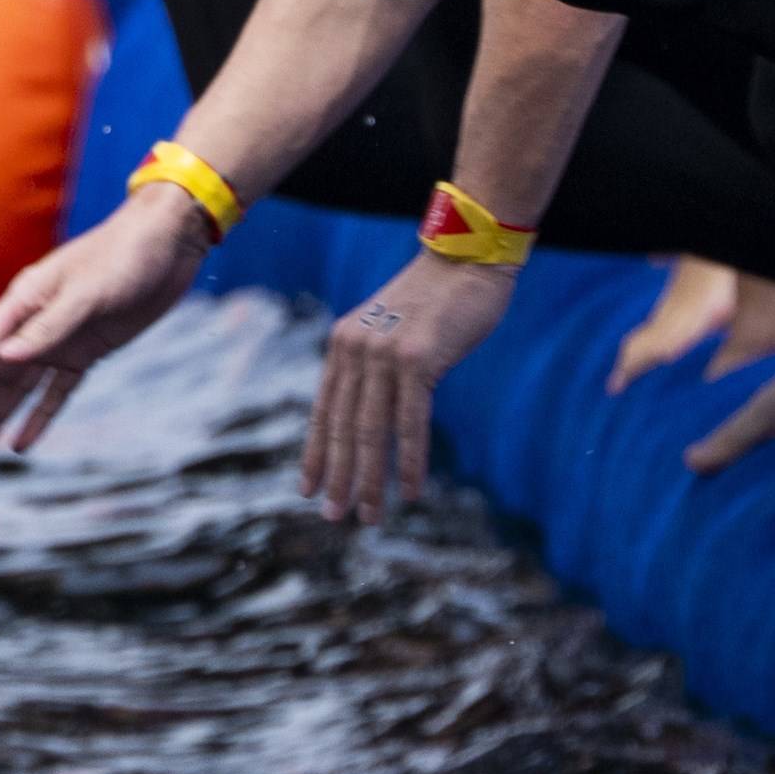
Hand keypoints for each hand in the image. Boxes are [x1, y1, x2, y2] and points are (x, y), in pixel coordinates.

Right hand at [0, 186, 216, 456]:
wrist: (167, 243)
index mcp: (25, 302)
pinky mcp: (88, 350)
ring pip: (19, 389)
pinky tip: (20, 445)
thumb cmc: (124, 256)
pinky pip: (57, 392)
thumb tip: (2, 358)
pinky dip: (39, 418)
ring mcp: (61, 339)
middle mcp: (35, 323)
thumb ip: (48, 327)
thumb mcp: (88, 292)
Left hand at [301, 249, 519, 522]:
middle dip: (338, 478)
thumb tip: (372, 413)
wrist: (467, 256)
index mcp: (343, 342)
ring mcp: (384, 353)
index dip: (316, 453)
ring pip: (371, 431)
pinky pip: (409, 422)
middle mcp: (355, 348)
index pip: (324, 410)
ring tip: (369, 516)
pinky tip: (410, 490)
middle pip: (343, 428)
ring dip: (370, 480)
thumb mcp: (394, 330)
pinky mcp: (418, 358)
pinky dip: (408, 462)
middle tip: (334, 517)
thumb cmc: (437, 299)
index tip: (308, 489)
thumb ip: (377, 365)